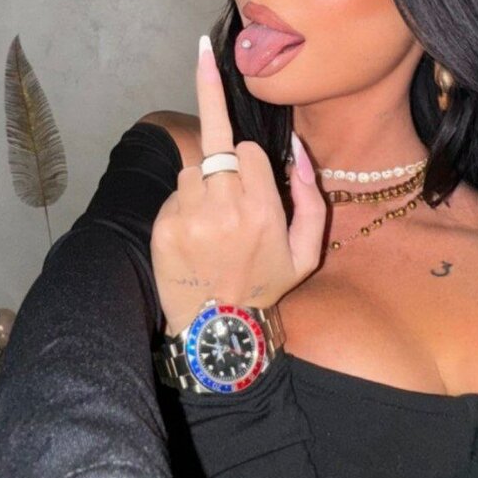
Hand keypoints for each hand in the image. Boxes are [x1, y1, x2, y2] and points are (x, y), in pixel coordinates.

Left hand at [151, 36, 325, 334]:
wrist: (216, 328)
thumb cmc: (263, 287)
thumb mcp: (305, 254)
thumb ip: (312, 200)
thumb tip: (297, 149)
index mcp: (263, 210)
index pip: (247, 149)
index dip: (249, 160)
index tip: (249, 175)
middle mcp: (226, 208)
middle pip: (217, 151)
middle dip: (223, 165)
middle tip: (221, 179)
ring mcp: (192, 216)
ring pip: (192, 171)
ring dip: (202, 186)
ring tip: (210, 218)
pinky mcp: (166, 227)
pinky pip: (173, 195)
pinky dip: (182, 207)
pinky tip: (193, 234)